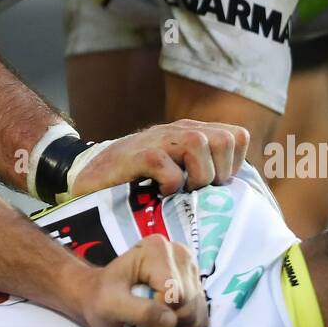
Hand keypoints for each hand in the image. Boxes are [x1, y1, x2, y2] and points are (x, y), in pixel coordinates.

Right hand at [68, 119, 247, 198]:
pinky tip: (160, 192)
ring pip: (198, 143)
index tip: (214, 185)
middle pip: (224, 139)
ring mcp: (157, 140)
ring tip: (180, 190)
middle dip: (218, 172)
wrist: (90, 176)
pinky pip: (166, 164)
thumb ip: (204, 174)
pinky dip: (169, 183)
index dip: (233, 165)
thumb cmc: (138, 181)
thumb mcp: (177, 174)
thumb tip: (236, 195)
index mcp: (193, 133)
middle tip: (197, 189)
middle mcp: (178, 131)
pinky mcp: (137, 155)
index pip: (237, 137)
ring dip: (196, 176)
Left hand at [76, 236, 206, 326]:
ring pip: (197, 307)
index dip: (159, 310)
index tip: (138, 312)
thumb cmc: (101, 297)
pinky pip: (202, 311)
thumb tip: (171, 320)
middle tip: (146, 317)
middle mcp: (178, 251)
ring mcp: (189, 266)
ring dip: (180, 322)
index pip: (173, 292)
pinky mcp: (194, 282)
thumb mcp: (111, 305)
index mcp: (156, 248)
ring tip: (156, 317)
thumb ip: (140, 312)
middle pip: (189, 299)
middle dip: (170, 317)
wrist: (100, 296)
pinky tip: (169, 318)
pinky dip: (188, 323)